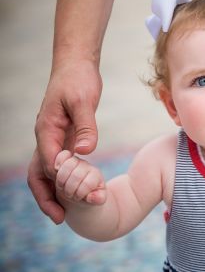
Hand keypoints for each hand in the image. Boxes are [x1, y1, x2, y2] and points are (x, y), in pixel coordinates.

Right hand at [28, 60, 101, 221]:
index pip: (48, 162)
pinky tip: (76, 190)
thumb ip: (86, 126)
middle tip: (59, 218)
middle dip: (46, 196)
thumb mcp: (84, 101)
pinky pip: (59, 163)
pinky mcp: (64, 136)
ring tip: (65, 212)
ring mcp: (53, 137)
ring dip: (53, 192)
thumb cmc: (78, 80)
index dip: (58, 182)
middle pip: (38, 173)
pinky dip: (64, 179)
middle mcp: (46, 136)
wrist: (76, 66)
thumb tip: (85, 152)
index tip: (71, 200)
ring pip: (46, 171)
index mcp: (46, 129)